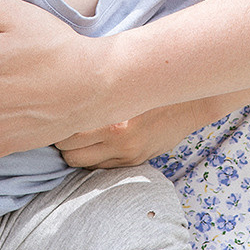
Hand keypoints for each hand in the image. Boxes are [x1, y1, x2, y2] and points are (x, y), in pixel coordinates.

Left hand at [57, 98, 227, 168]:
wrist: (191, 100)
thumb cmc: (152, 82)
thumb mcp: (123, 82)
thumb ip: (96, 90)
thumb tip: (64, 88)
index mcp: (111, 114)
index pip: (65, 130)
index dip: (57, 123)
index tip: (58, 113)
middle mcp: (117, 136)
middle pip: (68, 150)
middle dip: (62, 140)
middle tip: (66, 125)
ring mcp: (126, 152)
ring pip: (81, 163)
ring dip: (76, 152)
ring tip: (80, 136)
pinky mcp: (135, 161)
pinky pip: (101, 167)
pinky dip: (94, 158)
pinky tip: (97, 143)